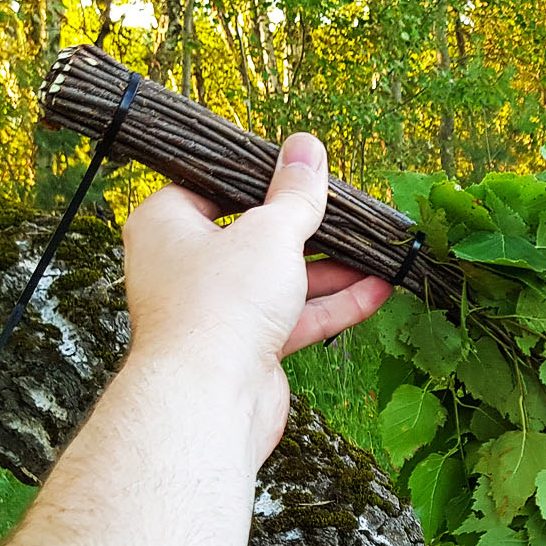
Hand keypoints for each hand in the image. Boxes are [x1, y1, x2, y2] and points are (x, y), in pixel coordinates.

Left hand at [120, 132, 392, 455]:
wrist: (209, 397)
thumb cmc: (219, 305)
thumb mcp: (270, 231)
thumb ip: (296, 194)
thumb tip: (307, 147)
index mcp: (167, 224)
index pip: (215, 187)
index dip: (261, 179)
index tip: (301, 171)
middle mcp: (186, 266)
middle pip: (255, 235)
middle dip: (308, 228)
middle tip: (348, 210)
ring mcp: (218, 309)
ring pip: (280, 279)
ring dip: (331, 269)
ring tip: (377, 251)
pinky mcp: (247, 347)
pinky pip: (294, 316)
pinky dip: (333, 304)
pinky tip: (376, 290)